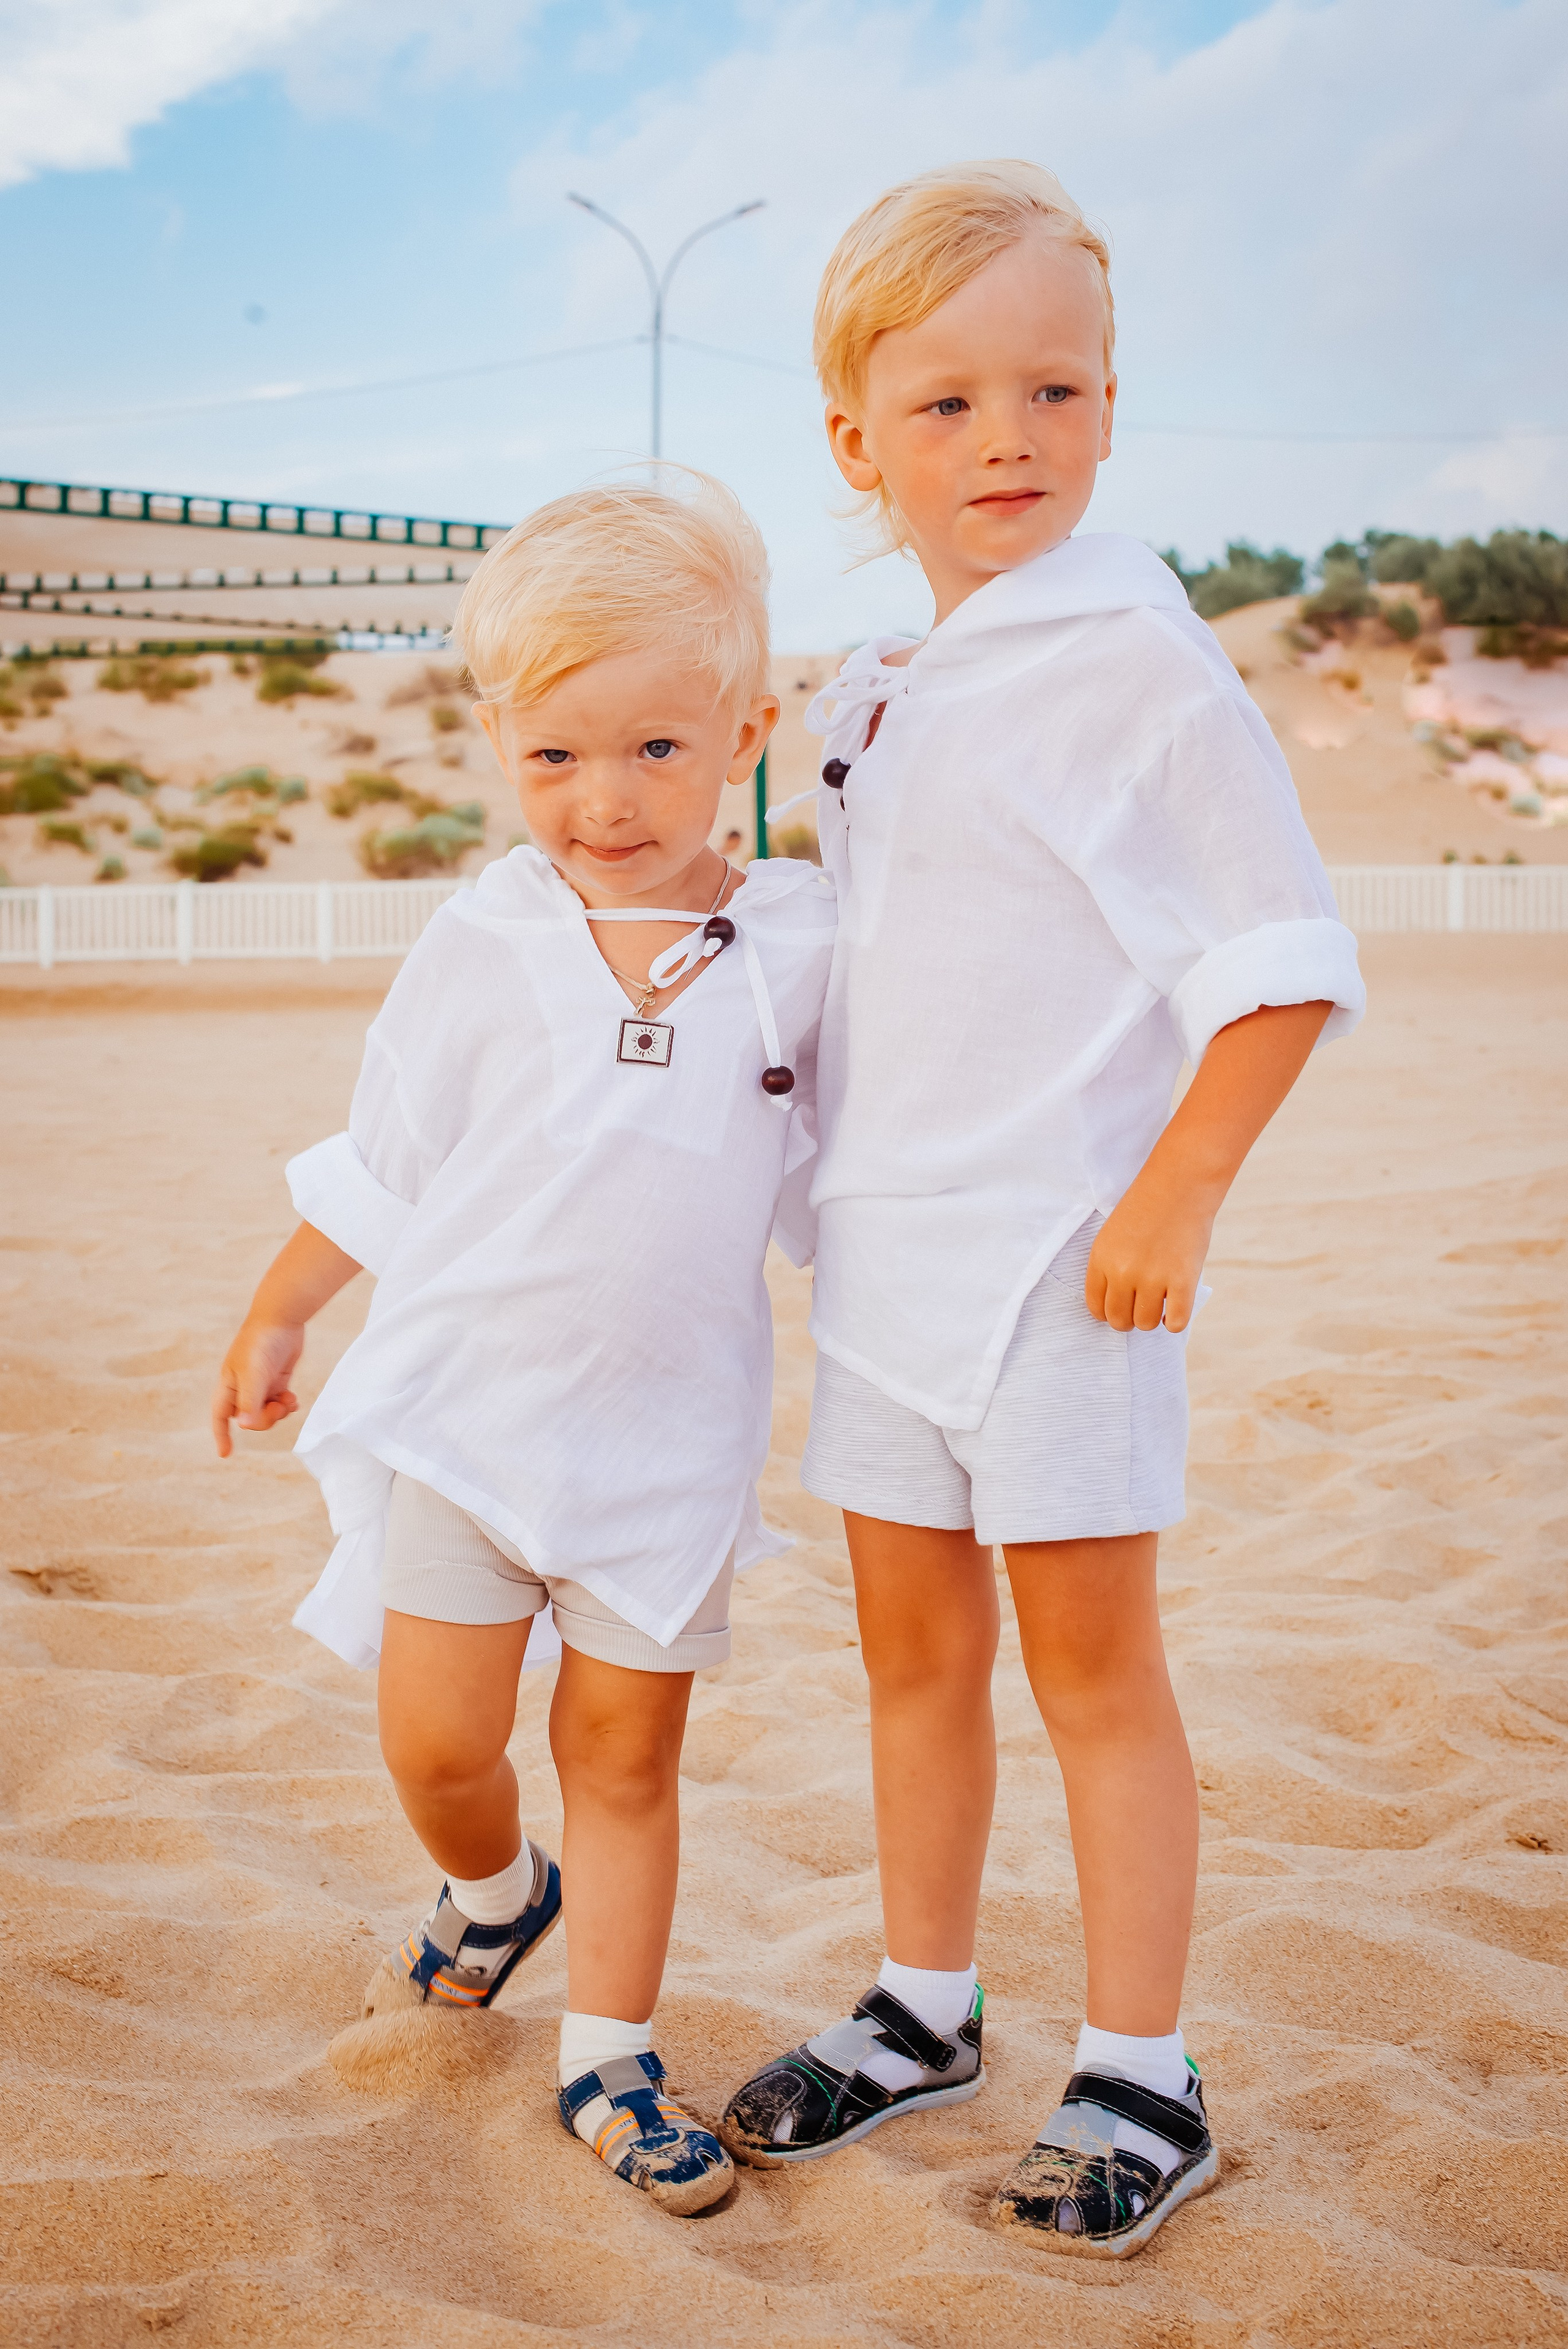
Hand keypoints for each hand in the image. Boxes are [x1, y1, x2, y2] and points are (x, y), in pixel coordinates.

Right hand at [211, 1318, 304, 1456]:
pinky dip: (287, 1405)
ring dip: (278, 1412)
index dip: (221, 1435)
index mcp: (229, 1386)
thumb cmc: (260, 1343)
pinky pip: (279, 1403)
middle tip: (278, 1408)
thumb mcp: (253, 1374)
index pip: (220, 1416)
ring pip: (266, 1413)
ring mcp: (261, 1384)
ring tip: (288, 1400)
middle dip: (264, 1419)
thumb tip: (245, 1427)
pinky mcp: (277, 1380)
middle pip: (249, 1419)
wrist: (280, 1318)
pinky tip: (293, 1399)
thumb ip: (250, 1401)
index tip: (226, 1454)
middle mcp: (243, 1388)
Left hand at [1085, 1181, 1213, 1333]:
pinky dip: (1174, 1321)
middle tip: (1140, 1305)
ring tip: (1159, 1300)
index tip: (1119, 1307)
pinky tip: (1175, 1305)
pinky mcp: (1182, 1281)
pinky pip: (1175, 1323)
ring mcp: (1153, 1278)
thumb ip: (1110, 1267)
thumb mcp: (1113, 1234)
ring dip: (1152, 1318)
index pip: (1094, 1306)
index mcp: (1101, 1259)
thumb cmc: (1147, 1206)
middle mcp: (1122, 1272)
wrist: (1180, 1185)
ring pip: (1145, 1324)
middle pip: (1118, 1320)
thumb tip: (1118, 1304)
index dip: (1107, 1312)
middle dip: (1128, 1318)